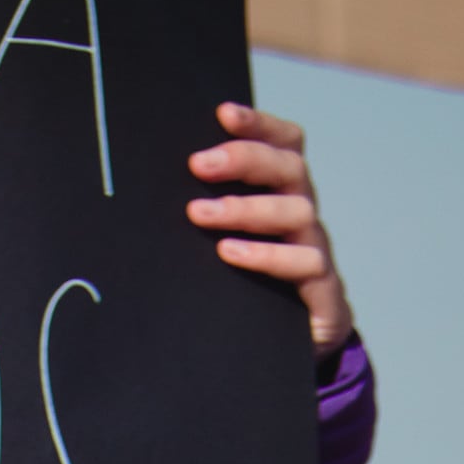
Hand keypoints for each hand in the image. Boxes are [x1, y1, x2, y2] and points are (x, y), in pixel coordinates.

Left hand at [188, 104, 353, 358]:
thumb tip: (142, 188)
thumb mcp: (222, 245)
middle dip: (246, 159)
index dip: (259, 125)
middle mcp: (300, 215)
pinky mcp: (321, 292)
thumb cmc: (241, 287)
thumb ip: (203, 215)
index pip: (284, 144)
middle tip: (200, 164)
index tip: (222, 113)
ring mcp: (314, 250)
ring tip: (199, 213)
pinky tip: (230, 254)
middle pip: (289, 169)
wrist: (284, 351)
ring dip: (246, 208)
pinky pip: (305, 264)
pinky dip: (266, 256)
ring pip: (296, 213)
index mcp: (279, 194)